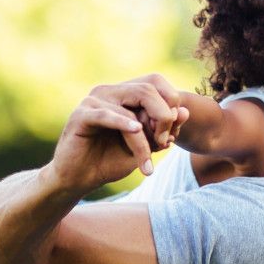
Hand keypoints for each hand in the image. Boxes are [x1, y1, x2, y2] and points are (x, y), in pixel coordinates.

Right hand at [45, 75, 190, 193]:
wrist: (78, 180)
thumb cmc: (108, 162)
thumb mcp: (143, 147)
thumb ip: (162, 131)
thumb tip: (185, 112)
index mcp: (124, 95)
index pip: (156, 83)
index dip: (170, 105)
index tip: (171, 136)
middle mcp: (109, 92)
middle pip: (148, 89)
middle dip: (163, 116)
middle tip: (164, 143)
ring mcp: (93, 100)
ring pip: (132, 109)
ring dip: (145, 137)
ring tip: (147, 161)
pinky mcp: (81, 115)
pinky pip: (107, 115)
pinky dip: (124, 125)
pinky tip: (135, 132)